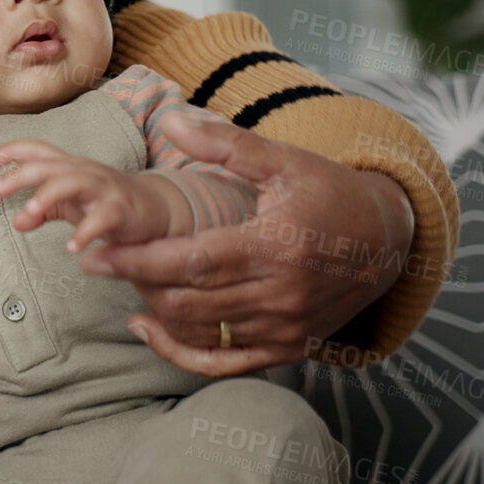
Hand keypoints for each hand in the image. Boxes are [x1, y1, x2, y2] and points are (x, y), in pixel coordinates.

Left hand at [0, 141, 181, 251]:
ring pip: (75, 181)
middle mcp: (86, 172)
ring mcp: (105, 189)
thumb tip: (16, 221)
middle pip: (51, 164)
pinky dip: (86, 232)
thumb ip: (42, 211)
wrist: (157, 210)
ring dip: (49, 194)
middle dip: (22, 174)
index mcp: (70, 167)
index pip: (40, 151)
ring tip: (29, 212)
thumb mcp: (71, 205)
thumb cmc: (106, 203)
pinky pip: (103, 218)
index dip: (14, 150)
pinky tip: (72, 248)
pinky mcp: (124, 211)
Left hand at [79, 113, 415, 375]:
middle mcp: (281, 295)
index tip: (95, 253)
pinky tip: (148, 328)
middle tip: (94, 261)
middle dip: (136, 282)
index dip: (139, 260)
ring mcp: (286, 328)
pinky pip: (223, 362)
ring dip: (154, 308)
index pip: (192, 261)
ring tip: (125, 277)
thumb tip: (170, 121)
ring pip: (200, 330)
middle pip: (189, 299)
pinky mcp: (288, 349)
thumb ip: (224, 143)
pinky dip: (180, 351)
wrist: (389, 240)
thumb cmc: (329, 192)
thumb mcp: (284, 159)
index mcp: (276, 246)